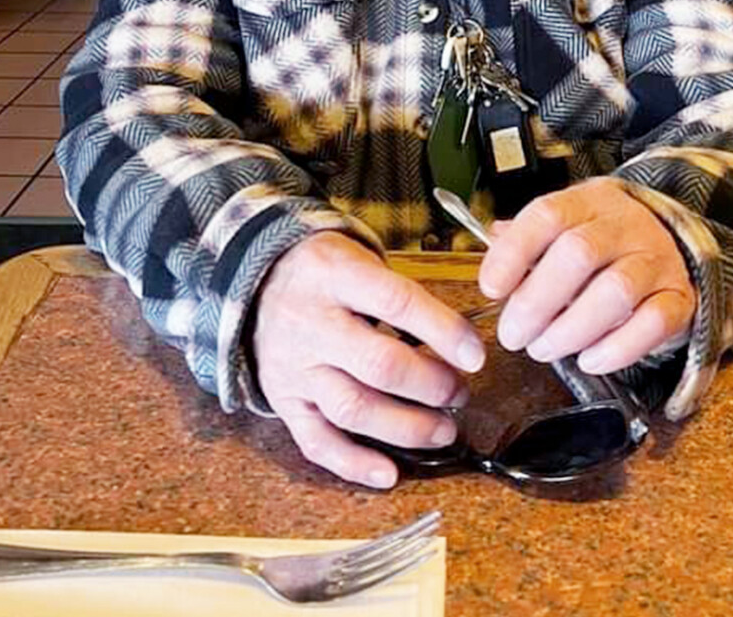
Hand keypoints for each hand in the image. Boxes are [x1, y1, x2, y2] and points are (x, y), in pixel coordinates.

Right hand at [253, 232, 486, 488]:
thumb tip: (461, 343)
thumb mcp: (359, 259)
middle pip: (377, 364)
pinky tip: (389, 474)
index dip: (443, 331)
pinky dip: (354, 464)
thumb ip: (403, 297)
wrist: (256, 283)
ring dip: (405, 428)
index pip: (397, 302)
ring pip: (351, 408)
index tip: (476, 355)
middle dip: (430, 386)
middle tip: (459, 394)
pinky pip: (316, 441)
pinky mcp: (283, 401)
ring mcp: (293, 366)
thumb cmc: (325, 274)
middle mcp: (310, 322)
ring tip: (443, 431)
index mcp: (334, 274)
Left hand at [477, 178, 695, 374]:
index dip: (513, 254)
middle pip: (579, 253)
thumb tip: (492, 253)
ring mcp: (657, 260)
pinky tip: (589, 360)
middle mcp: (626, 225)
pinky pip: (652, 324)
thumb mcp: (565, 229)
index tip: (491, 289)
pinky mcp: (678, 298)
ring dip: (570, 330)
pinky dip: (616, 349)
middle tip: (513, 334)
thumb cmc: (603, 246)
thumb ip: (527, 242)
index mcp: (589, 202)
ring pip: (616, 290)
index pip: (547, 215)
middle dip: (537, 301)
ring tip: (544, 349)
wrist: (669, 249)